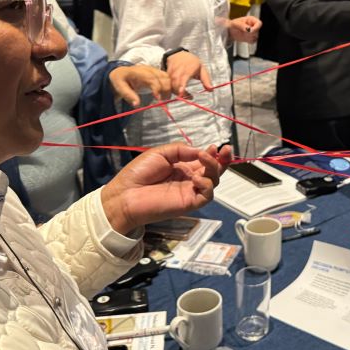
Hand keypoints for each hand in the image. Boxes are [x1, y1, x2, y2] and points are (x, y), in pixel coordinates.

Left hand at [101, 143, 231, 233]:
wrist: (125, 194)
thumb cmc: (138, 173)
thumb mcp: (160, 153)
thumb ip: (181, 150)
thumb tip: (200, 151)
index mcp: (183, 167)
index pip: (205, 160)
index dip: (213, 153)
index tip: (216, 146)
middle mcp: (189, 179)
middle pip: (214, 170)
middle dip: (222, 160)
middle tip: (225, 150)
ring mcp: (190, 191)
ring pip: (213, 181)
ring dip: (214, 168)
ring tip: (204, 158)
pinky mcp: (189, 203)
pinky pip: (206, 195)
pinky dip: (206, 185)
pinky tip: (195, 178)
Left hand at [109, 64, 171, 107]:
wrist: (121, 72)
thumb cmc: (120, 80)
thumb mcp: (120, 87)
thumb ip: (128, 95)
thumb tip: (137, 104)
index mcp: (139, 72)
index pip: (152, 78)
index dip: (157, 88)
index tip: (158, 99)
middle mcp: (148, 69)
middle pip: (163, 77)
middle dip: (167, 89)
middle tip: (164, 101)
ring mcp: (154, 70)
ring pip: (167, 77)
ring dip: (170, 88)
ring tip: (166, 99)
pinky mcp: (156, 73)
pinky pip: (167, 77)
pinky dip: (170, 85)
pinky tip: (168, 94)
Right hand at [164, 50, 211, 96]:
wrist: (178, 54)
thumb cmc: (191, 62)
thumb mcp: (201, 69)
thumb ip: (206, 80)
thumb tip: (211, 90)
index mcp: (187, 70)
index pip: (183, 79)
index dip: (181, 87)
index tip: (181, 92)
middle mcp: (178, 71)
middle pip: (175, 85)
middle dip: (179, 93)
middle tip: (187, 96)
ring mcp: (171, 73)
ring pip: (170, 85)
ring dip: (175, 91)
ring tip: (182, 93)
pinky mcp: (166, 75)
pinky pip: (167, 83)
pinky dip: (170, 88)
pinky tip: (176, 90)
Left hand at [228, 15, 260, 43]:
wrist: (229, 31)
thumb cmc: (232, 25)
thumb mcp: (236, 24)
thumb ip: (243, 26)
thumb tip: (249, 30)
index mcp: (251, 20)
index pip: (259, 24)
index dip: (256, 28)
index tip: (250, 31)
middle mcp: (254, 26)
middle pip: (257, 32)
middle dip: (250, 33)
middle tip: (243, 32)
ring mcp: (253, 32)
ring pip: (256, 37)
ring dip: (248, 37)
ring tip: (242, 34)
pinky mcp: (251, 38)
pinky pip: (253, 41)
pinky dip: (248, 41)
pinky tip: (244, 37)